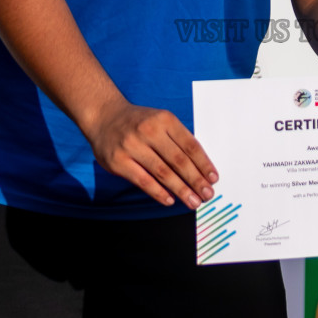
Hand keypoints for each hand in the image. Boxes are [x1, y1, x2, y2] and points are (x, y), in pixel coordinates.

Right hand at [84, 100, 216, 208]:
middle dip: (196, 180)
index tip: (213, 178)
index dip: (204, 163)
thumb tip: (200, 167)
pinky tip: (170, 200)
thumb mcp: (160, 120)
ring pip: (163, 172)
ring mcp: (133, 146)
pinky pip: (143, 180)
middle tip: (207, 195)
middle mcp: (149, 130)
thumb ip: (176, 139)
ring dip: (181, 189)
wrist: (104, 116)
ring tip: (193, 201)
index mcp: (165, 119)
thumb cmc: (138, 122)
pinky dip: (158, 192)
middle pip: (179, 160)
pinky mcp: (119, 161)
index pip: (190, 145)